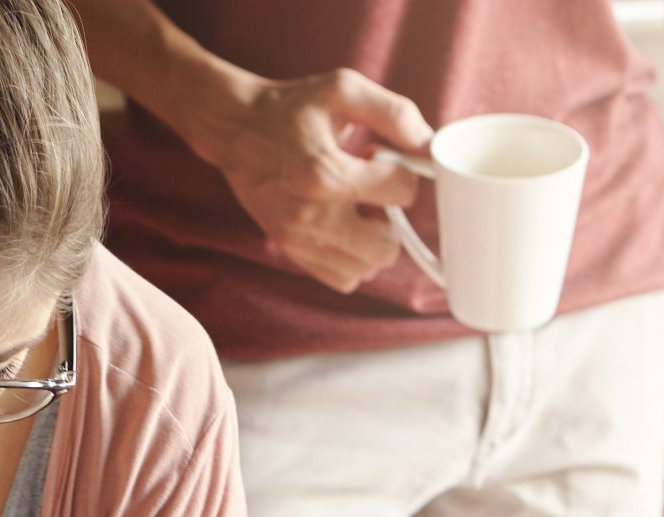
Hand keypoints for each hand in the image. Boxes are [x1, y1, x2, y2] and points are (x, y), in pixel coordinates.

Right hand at [199, 69, 431, 292]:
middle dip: (392, 218)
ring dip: (374, 241)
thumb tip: (429, 144)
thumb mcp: (344, 89)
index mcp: (327, 174)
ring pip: (367, 268)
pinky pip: (344, 279)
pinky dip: (354, 259)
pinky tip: (344, 227)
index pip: (403, 192)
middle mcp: (312, 216)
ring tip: (355, 209)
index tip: (380, 158)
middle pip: (387, 246)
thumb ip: (394, 112)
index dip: (404, 172)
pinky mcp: (291, 251)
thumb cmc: (291, 106)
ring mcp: (299, 240)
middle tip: (371, 191)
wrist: (234, 128)